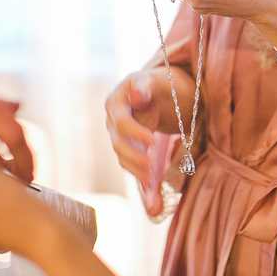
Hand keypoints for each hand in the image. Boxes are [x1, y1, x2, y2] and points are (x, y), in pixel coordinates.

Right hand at [104, 68, 186, 215]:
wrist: (163, 92)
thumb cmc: (159, 82)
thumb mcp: (155, 79)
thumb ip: (144, 86)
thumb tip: (137, 95)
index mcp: (116, 101)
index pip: (120, 121)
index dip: (135, 132)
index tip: (153, 141)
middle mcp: (113, 120)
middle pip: (118, 143)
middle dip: (134, 157)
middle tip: (151, 167)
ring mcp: (120, 136)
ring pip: (123, 158)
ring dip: (136, 172)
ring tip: (151, 182)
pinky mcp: (130, 148)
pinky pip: (132, 165)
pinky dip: (140, 180)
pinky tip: (151, 196)